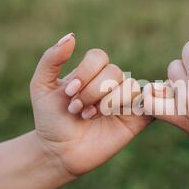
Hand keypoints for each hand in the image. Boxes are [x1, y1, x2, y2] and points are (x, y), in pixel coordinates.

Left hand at [30, 33, 151, 175]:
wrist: (58, 152)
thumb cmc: (50, 120)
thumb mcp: (41, 86)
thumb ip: (51, 59)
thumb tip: (72, 36)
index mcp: (91, 73)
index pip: (99, 57)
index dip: (85, 72)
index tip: (68, 93)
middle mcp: (110, 84)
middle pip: (114, 72)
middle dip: (92, 91)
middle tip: (77, 110)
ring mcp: (124, 101)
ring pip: (130, 86)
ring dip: (108, 102)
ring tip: (89, 117)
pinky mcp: (136, 120)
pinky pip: (147, 103)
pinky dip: (136, 105)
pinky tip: (113, 114)